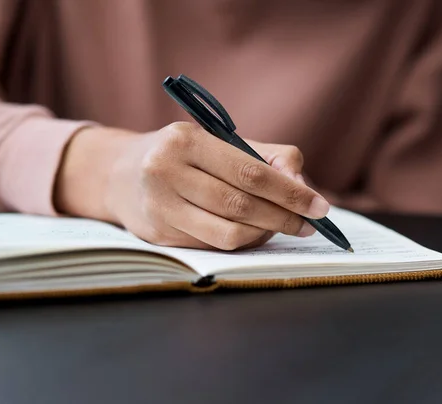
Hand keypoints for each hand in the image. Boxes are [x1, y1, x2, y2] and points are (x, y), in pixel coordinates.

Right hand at [55, 123, 329, 249]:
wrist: (122, 174)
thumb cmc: (183, 155)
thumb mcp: (220, 141)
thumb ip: (267, 157)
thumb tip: (304, 186)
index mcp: (186, 141)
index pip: (250, 172)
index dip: (290, 192)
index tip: (320, 207)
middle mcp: (166, 172)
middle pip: (241, 205)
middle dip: (283, 217)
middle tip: (309, 224)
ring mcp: (159, 206)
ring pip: (228, 233)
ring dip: (264, 234)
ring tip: (281, 227)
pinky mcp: (158, 234)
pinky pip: (213, 245)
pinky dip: (242, 242)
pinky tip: (253, 233)